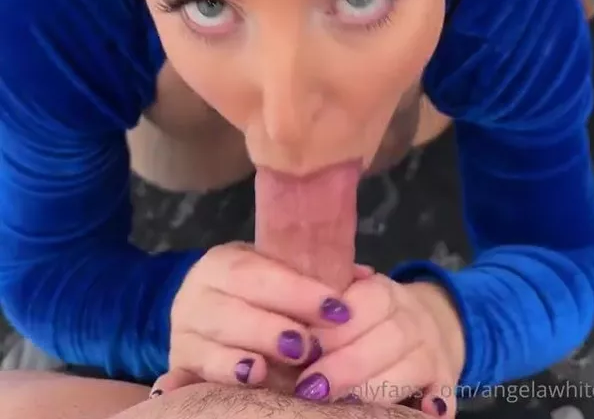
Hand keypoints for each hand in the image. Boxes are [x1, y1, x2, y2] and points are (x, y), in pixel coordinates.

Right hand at [159, 243, 365, 394]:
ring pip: (214, 338)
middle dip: (273, 325)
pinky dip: (225, 372)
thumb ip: (316, 278)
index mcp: (223, 263)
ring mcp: (184, 330)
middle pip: (232, 305)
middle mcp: (197, 292)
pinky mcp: (180, 365)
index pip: (257, 270)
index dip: (297, 290)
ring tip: (282, 363)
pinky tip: (251, 377)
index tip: (337, 307)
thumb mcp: (280, 281)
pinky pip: (197, 370)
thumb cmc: (259, 301)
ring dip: (252, 349)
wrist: (212, 323)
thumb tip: (364, 278)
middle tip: (311, 345)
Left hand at [292, 276, 464, 414]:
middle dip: (348, 364)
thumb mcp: (354, 301)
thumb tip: (290, 324)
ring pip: (412, 365)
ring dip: (377, 387)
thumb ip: (328, 310)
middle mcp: (413, 318)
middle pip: (388, 336)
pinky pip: (444, 391)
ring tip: (345, 404)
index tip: (304, 349)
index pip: (366, 302)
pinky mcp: (446, 380)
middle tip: (312, 387)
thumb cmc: (374, 317)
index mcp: (385, 293)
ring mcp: (433, 349)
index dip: (336, 327)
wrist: (434, 322)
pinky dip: (434, 403)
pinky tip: (422, 410)